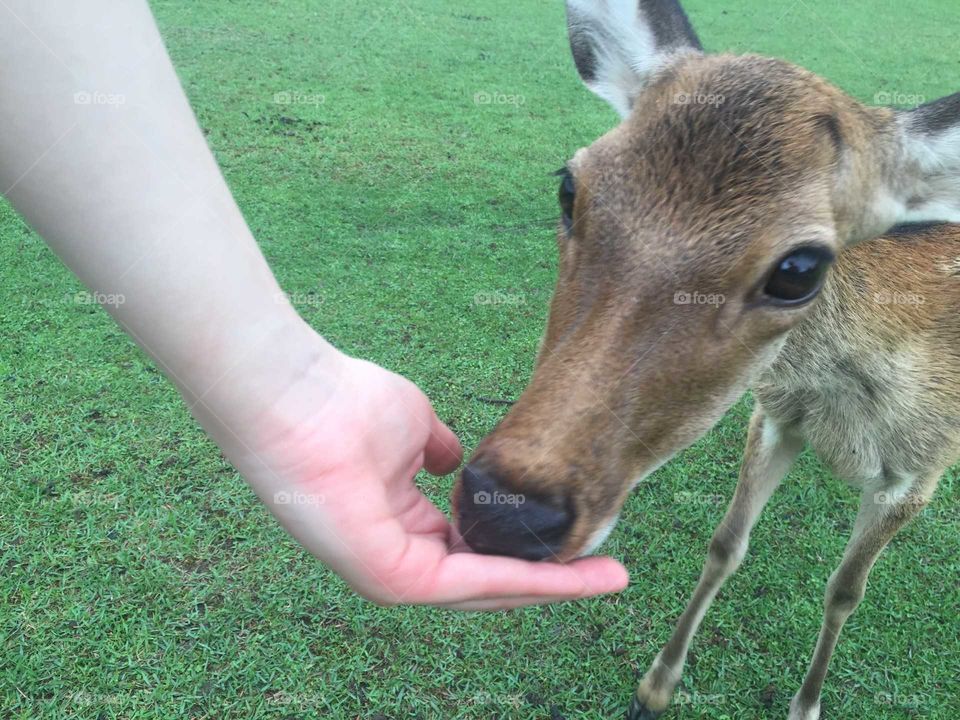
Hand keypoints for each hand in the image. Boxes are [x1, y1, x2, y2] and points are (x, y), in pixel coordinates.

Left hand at [223, 350, 628, 609]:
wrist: (299, 397)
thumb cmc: (345, 403)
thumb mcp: (414, 429)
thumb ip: (440, 450)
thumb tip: (457, 460)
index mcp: (402, 521)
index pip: (473, 548)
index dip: (526, 548)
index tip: (579, 539)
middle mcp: (399, 554)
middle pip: (488, 578)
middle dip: (552, 578)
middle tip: (612, 575)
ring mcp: (392, 572)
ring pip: (485, 590)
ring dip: (550, 586)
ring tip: (609, 579)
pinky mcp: (390, 579)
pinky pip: (469, 584)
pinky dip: (521, 580)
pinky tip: (567, 575)